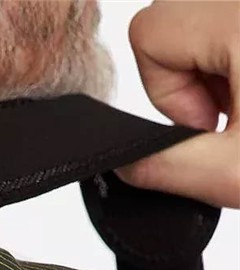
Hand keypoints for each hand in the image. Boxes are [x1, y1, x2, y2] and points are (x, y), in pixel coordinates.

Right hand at [117, 0, 239, 208]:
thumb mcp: (235, 175)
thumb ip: (161, 166)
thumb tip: (118, 160)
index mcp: (239, 19)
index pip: (149, 29)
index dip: (163, 88)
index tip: (210, 122)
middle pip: (175, 18)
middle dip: (190, 75)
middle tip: (235, 116)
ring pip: (207, 18)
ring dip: (218, 66)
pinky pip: (233, 20)